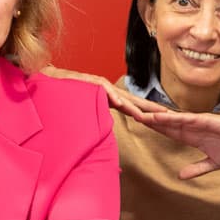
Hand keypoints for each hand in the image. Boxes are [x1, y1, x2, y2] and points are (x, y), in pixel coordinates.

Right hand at [40, 66, 168, 121]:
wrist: (49, 81)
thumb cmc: (66, 98)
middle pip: (135, 101)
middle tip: (170, 115)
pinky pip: (106, 93)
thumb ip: (97, 121)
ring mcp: (101, 86)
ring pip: (123, 98)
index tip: (164, 119)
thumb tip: (103, 139)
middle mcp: (109, 90)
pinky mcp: (92, 84)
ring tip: (151, 116)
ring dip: (137, 108)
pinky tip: (124, 106)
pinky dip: (116, 100)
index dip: (149, 112)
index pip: (134, 106)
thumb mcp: (86, 112)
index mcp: (110, 98)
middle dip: (152, 108)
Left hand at [136, 111, 219, 177]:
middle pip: (163, 122)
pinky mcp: (203, 120)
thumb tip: (181, 176)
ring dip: (153, 117)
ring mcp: (195, 122)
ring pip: (169, 119)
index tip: (138, 122)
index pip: (167, 130)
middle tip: (129, 112)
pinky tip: (156, 117)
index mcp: (191, 136)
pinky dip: (169, 118)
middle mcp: (190, 127)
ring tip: (136, 114)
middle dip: (147, 119)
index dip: (153, 127)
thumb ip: (196, 169)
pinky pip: (182, 118)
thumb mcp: (213, 164)